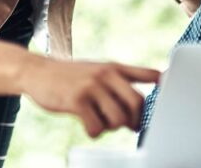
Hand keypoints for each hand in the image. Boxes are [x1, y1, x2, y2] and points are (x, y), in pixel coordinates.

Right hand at [22, 58, 159, 136]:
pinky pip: (97, 127)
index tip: (164, 91)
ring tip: (101, 123)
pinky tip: (88, 126)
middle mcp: (105, 74)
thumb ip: (123, 75)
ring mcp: (91, 87)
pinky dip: (95, 132)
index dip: (160, 84)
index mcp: (113, 67)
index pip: (145, 74)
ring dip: (112, 128)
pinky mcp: (77, 100)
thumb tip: (157, 78)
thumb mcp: (97, 68)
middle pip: (137, 103)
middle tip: (129, 127)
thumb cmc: (69, 75)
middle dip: (135, 120)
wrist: (36, 72)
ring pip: (118, 119)